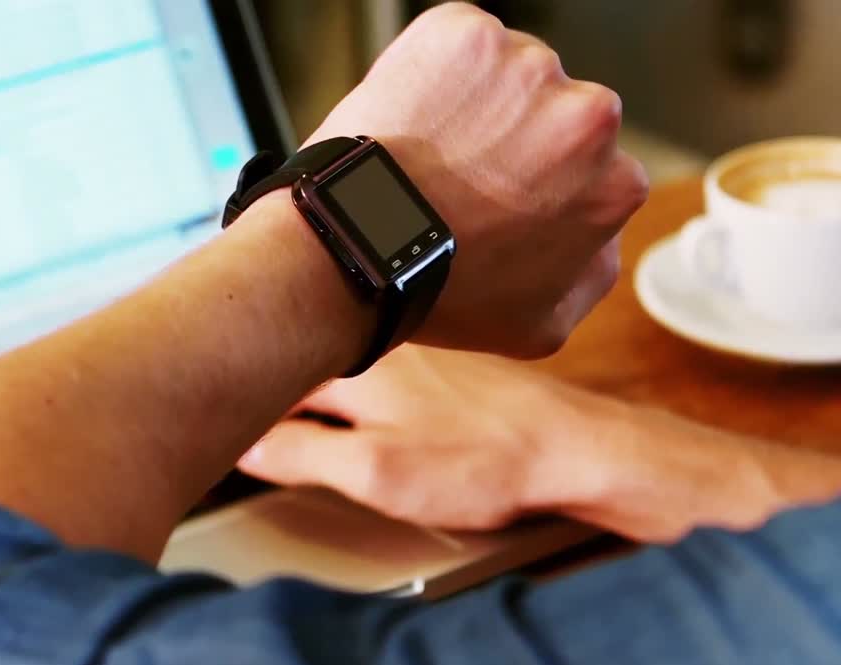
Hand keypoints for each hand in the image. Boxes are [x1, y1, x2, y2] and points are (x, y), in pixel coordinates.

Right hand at [237, 346, 787, 543]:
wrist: (577, 451)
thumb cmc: (486, 458)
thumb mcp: (377, 473)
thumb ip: (300, 454)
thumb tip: (239, 441)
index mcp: (356, 350)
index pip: (266, 349)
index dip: (222, 369)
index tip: (186, 388)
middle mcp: (380, 326)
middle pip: (293, 337)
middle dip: (254, 359)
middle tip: (210, 389)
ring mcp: (410, 333)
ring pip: (329, 340)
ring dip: (295, 358)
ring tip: (259, 388)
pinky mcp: (434, 349)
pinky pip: (362, 349)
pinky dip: (335, 363)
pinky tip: (333, 393)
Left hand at [307, 3, 648, 357]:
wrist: (354, 253)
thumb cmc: (438, 294)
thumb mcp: (541, 324)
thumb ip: (593, 275)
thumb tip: (603, 240)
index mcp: (615, 183)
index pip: (590, 165)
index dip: (539, 178)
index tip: (499, 194)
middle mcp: (588, 114)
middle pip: (554, 109)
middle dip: (514, 134)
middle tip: (457, 176)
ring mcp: (525, 66)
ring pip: (505, 72)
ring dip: (472, 101)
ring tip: (425, 154)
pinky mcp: (464, 34)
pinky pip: (455, 40)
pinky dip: (431, 68)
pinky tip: (407, 119)